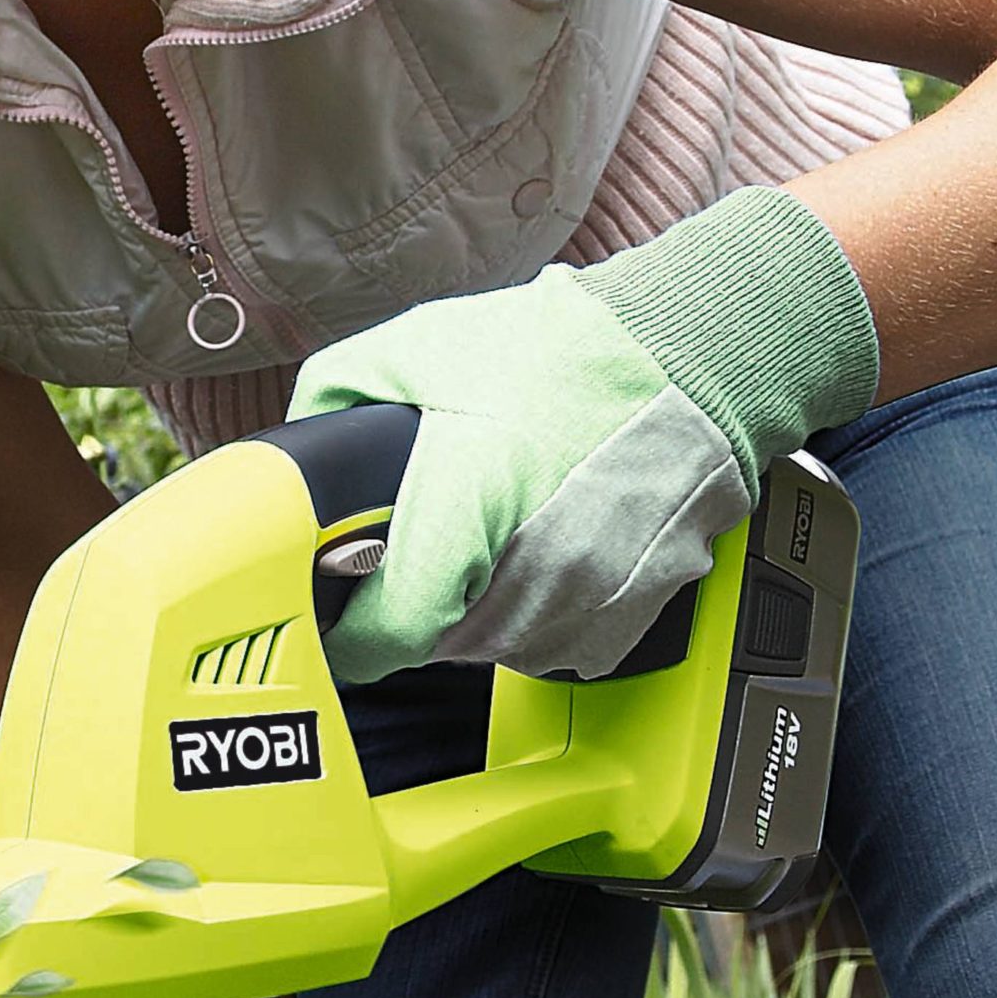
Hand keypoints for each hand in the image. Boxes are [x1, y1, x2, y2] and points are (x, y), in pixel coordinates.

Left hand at [289, 186, 879, 682]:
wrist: (693, 355)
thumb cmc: (565, 349)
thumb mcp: (424, 347)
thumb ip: (342, 390)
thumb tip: (303, 443)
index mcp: (466, 511)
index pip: (389, 632)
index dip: (354, 636)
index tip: (342, 626)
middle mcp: (531, 569)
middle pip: (440, 644)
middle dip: (418, 608)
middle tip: (421, 554)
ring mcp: (589, 595)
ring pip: (500, 650)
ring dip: (479, 616)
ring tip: (489, 543)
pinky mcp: (633, 609)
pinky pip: (561, 647)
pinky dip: (541, 616)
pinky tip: (542, 555)